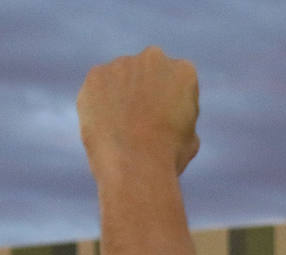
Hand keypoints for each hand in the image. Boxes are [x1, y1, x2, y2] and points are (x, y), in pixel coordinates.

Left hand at [77, 46, 200, 177]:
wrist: (135, 165)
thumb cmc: (168, 157)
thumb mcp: (190, 137)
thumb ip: (178, 115)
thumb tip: (167, 115)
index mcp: (184, 71)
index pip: (177, 83)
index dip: (172, 105)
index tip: (166, 125)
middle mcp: (154, 58)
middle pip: (149, 72)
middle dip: (146, 90)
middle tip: (141, 121)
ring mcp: (122, 64)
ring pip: (121, 78)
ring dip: (121, 95)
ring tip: (121, 129)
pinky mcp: (96, 75)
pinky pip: (98, 87)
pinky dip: (99, 102)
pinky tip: (106, 126)